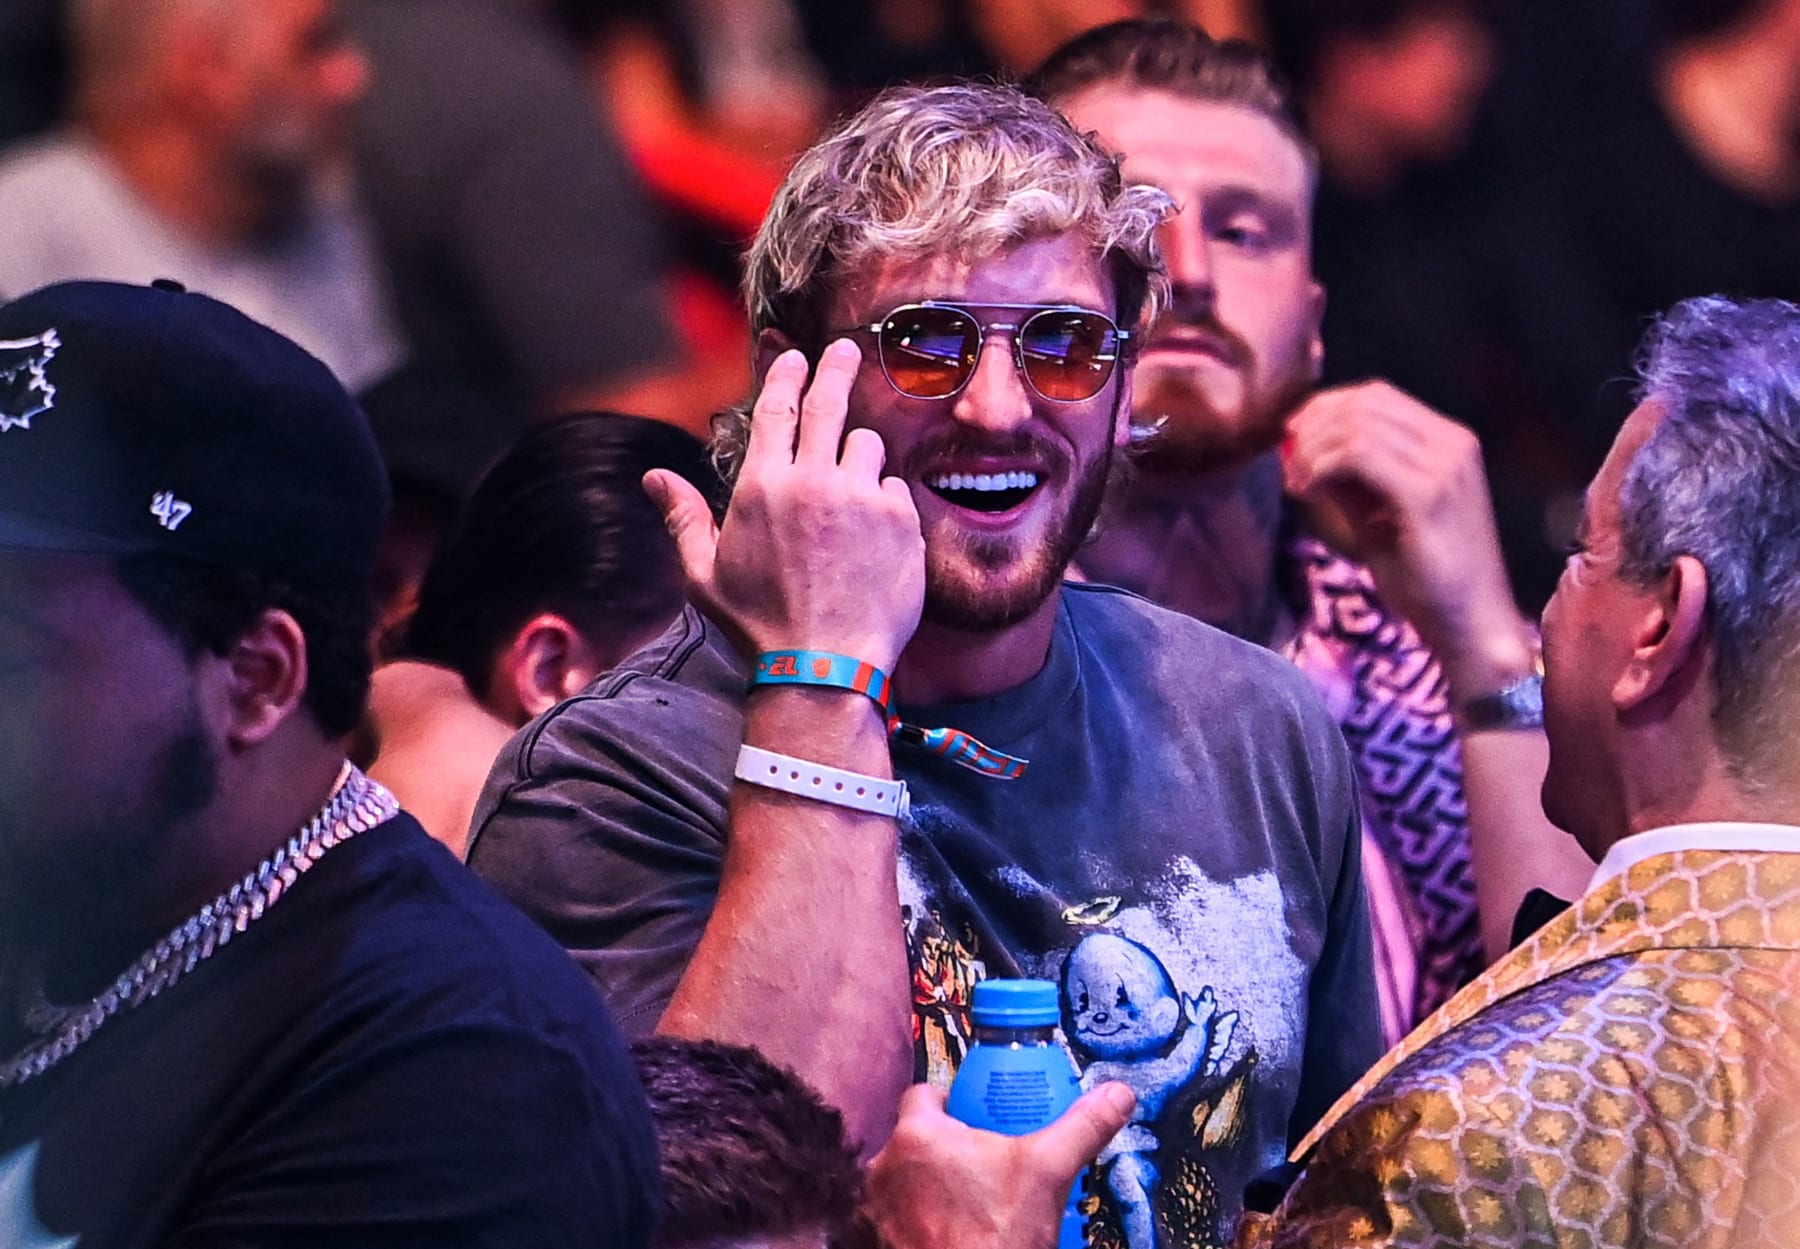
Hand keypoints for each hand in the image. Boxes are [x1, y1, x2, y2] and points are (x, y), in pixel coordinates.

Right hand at [644, 341, 925, 671]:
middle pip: (830, 404)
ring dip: (858, 460)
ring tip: (848, 504)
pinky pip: (894, 490)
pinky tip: (871, 541)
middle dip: (838, 369)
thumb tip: (653, 477)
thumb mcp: (704, 575)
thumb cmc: (759, 626)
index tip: (797, 356)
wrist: (822, 668)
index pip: (777, 408)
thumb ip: (683, 517)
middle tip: (849, 351)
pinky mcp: (901, 522)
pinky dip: (883, 504)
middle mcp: (815, 480)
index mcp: (763, 486)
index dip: (788, 374)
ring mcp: (862, 498)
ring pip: (867, 447)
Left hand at [860, 1082, 1135, 1248]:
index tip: (979, 1118)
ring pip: (902, 1180)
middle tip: (984, 1165)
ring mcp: (874, 1209)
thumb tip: (1118, 1094)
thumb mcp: (1050, 1173)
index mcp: (918, 1134)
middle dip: (945, 1148)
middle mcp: (884, 1166)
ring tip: (969, 1202)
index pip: (925, 1094)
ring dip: (927, 1186)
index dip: (953, 1101)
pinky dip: (914, 1219)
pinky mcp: (876, 1241)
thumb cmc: (998, 1236)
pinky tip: (948, 1230)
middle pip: (914, 1138)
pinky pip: (893, 1217)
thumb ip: (1082, 1127)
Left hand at [1282, 382, 1533, 696]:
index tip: (1292, 438)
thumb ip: (1349, 479)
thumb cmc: (1425, 577)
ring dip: (1313, 449)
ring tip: (1297, 484)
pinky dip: (1322, 466)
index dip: (1326, 408)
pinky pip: (1359, 455)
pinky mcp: (1429, 495)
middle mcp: (1453, 444)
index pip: (1377, 396)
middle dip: (1313, 425)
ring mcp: (1446, 466)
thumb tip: (1300, 448)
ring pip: (1358, 426)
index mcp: (1448, 441)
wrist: (1470, 624)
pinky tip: (1307, 492)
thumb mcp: (1379, 515)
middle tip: (1286, 461)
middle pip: (1365, 403)